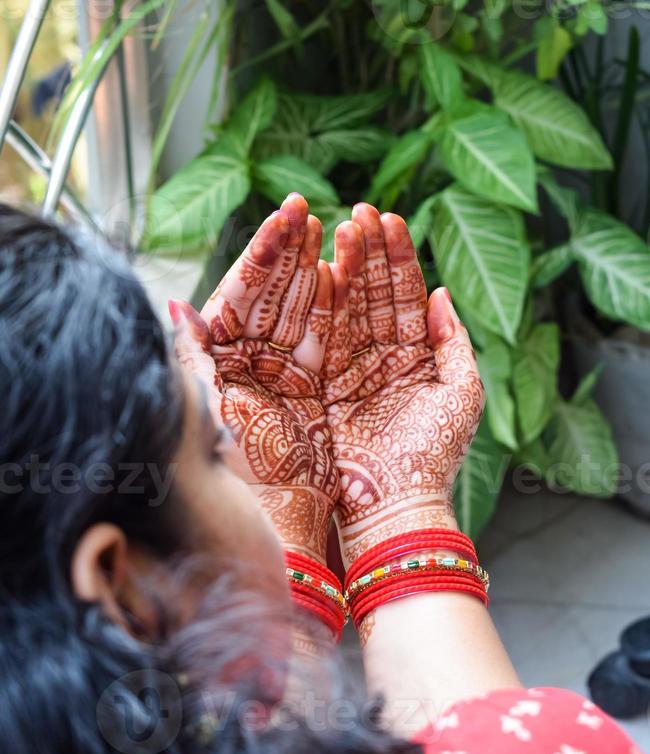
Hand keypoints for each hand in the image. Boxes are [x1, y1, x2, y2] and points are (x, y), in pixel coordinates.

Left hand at [171, 194, 346, 562]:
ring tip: (351, 229)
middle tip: (314, 211)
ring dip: (331, 269)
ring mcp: (296, 376)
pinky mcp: (325, 391)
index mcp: (230, 362)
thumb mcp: (212, 416)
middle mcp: (262, 364)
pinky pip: (339, 340)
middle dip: (299, 250)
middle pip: (282, 293)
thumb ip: (194, 360)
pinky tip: (356, 276)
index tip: (285, 215)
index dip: (267, 252)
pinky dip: (349, 308)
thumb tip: (174, 307)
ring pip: (315, 309)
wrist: (292, 527)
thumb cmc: (248, 478)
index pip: (248, 291)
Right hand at [322, 204, 484, 565]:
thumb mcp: (462, 392)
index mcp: (418, 357)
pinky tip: (320, 270)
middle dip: (369, 253)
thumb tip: (442, 294)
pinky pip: (323, 338)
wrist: (395, 503)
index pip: (406, 296)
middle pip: (375, 294)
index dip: (399, 258)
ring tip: (340, 229)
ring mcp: (351, 370)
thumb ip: (453, 342)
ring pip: (348, 308)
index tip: (390, 219)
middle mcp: (383, 358)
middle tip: (359, 211)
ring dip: (346, 269)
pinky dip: (323, 305)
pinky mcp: (325, 387)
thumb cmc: (435, 454)